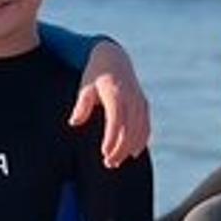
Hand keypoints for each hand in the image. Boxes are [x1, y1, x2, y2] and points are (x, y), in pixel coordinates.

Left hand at [70, 40, 150, 166]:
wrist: (113, 57)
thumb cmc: (95, 74)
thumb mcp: (85, 87)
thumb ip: (81, 105)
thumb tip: (74, 122)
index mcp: (116, 93)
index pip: (116, 119)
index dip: (112, 137)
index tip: (104, 152)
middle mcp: (131, 98)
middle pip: (129, 128)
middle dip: (120, 148)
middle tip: (108, 163)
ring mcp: (139, 101)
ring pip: (139, 130)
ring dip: (129, 148)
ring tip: (116, 161)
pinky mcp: (144, 104)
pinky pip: (146, 125)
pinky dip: (141, 140)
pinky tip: (133, 153)